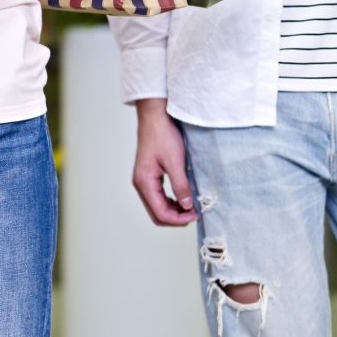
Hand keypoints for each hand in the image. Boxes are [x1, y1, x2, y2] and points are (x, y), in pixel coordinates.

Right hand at [132, 99, 197, 225]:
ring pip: (157, 206)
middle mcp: (141, 184)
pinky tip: (183, 198)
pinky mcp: (149, 175)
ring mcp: (143, 180)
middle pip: (156, 213)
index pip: (160, 213)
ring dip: (173, 211)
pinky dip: (170, 202)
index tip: (195, 216)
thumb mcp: (175, 161)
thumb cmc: (163, 135)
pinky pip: (158, 197)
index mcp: (144, 182)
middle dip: (175, 218)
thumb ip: (180, 185)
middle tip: (194, 214)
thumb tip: (187, 206)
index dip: (178, 219)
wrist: (155, 117)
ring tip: (191, 207)